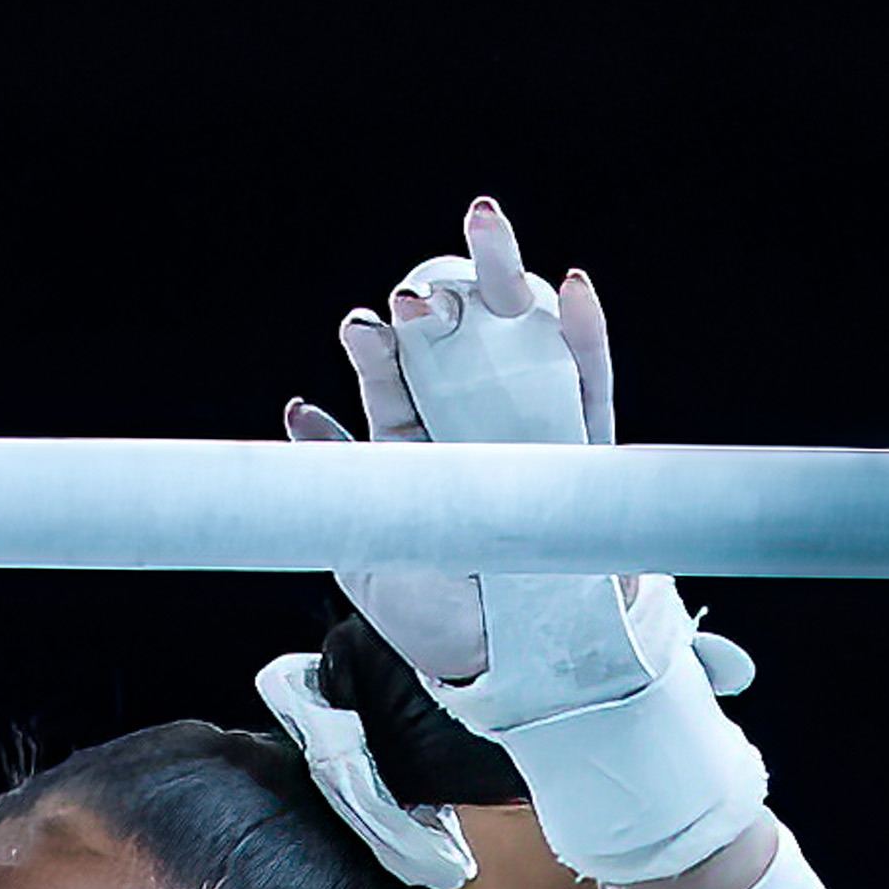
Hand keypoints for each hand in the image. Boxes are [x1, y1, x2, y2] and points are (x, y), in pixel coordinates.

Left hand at [281, 196, 626, 685]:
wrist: (496, 661)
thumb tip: (298, 414)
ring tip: (484, 227)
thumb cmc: (427, 608)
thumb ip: (337, 483)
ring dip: (504, 284)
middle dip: (439, 292)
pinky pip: (590, 388)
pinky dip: (583, 337)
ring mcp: (528, 430)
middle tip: (420, 270)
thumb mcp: (363, 552)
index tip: (363, 327)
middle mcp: (468, 423)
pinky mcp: (584, 453)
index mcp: (412, 441)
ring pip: (520, 342)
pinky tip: (568, 288)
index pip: (392, 377)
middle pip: (454, 338)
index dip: (378, 348)